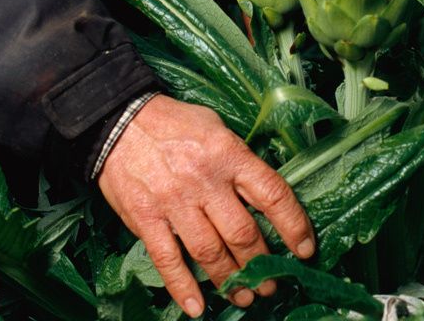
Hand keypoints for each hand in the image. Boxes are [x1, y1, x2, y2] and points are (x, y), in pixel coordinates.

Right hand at [96, 94, 314, 316]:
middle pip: (243, 234)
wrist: (119, 120)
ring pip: (211, 253)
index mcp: (227, 153)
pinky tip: (197, 307)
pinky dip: (183, 287)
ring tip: (243, 296)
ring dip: (231, 281)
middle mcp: (204, 180)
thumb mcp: (215, 127)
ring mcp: (174, 201)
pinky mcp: (146, 217)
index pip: (271, 194)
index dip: (294, 225)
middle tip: (269, 283)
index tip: (305, 249)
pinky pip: (169, 260)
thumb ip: (238, 160)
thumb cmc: (173, 122)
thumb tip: (263, 196)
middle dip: (261, 266)